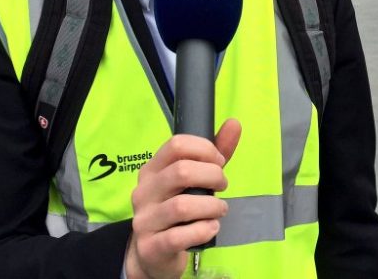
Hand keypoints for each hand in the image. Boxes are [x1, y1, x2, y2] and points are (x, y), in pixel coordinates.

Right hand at [125, 119, 241, 278]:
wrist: (153, 254)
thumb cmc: (177, 211)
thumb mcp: (193, 181)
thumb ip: (213, 154)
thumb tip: (234, 123)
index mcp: (152, 170)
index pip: (176, 145)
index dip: (205, 149)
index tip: (219, 162)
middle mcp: (143, 191)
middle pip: (181, 171)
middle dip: (213, 176)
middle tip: (223, 186)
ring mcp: (144, 220)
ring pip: (182, 206)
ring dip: (211, 206)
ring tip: (220, 209)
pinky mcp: (151, 246)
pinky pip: (179, 236)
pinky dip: (203, 230)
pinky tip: (211, 227)